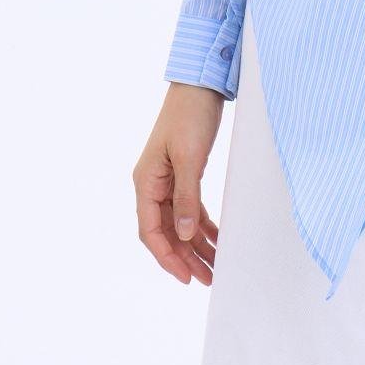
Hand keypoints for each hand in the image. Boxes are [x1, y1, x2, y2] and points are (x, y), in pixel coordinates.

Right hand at [133, 83, 225, 284]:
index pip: (151, 231)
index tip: (186, 277)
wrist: (201, 85)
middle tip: (207, 279)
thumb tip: (187, 235)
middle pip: (166, 232)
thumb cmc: (190, 115)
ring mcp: (168, 181)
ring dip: (197, 245)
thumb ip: (187, 197)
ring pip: (180, 223)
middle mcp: (153, 185)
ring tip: (216, 266)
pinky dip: (204, 225)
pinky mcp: (185, 174)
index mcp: (145, 182)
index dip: (167, 257)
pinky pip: (191, 208)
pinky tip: (218, 239)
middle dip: (185, 258)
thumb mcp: (190, 158)